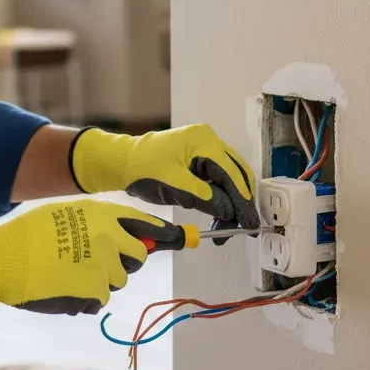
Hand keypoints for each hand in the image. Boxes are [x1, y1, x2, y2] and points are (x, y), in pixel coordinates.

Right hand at [0, 200, 175, 315]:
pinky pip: (99, 299)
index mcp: (101, 214)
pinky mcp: (94, 291)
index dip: (162, 234)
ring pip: (117, 280)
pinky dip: (84, 297)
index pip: (144, 224)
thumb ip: (97, 224)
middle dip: (125, 261)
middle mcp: (108, 237)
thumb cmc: (28, 235)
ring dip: (99, 280)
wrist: (3, 258)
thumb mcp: (64, 215)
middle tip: (98, 261)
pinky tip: (61, 287)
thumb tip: (130, 240)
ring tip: (66, 271)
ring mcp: (103, 265)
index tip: (178, 239)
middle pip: (138, 256)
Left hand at [69, 125, 259, 242]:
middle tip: (242, 228)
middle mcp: (207, 140)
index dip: (242, 200)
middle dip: (239, 203)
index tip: (248, 223)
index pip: (231, 172)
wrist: (121, 163)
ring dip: (230, 203)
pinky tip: (218, 216)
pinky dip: (219, 198)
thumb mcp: (174, 186)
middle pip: (235, 174)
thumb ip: (205, 197)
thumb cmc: (142, 169)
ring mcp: (203, 149)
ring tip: (225, 228)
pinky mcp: (198, 159)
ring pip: (228, 179)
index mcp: (202, 140)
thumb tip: (231, 211)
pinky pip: (216, 179)